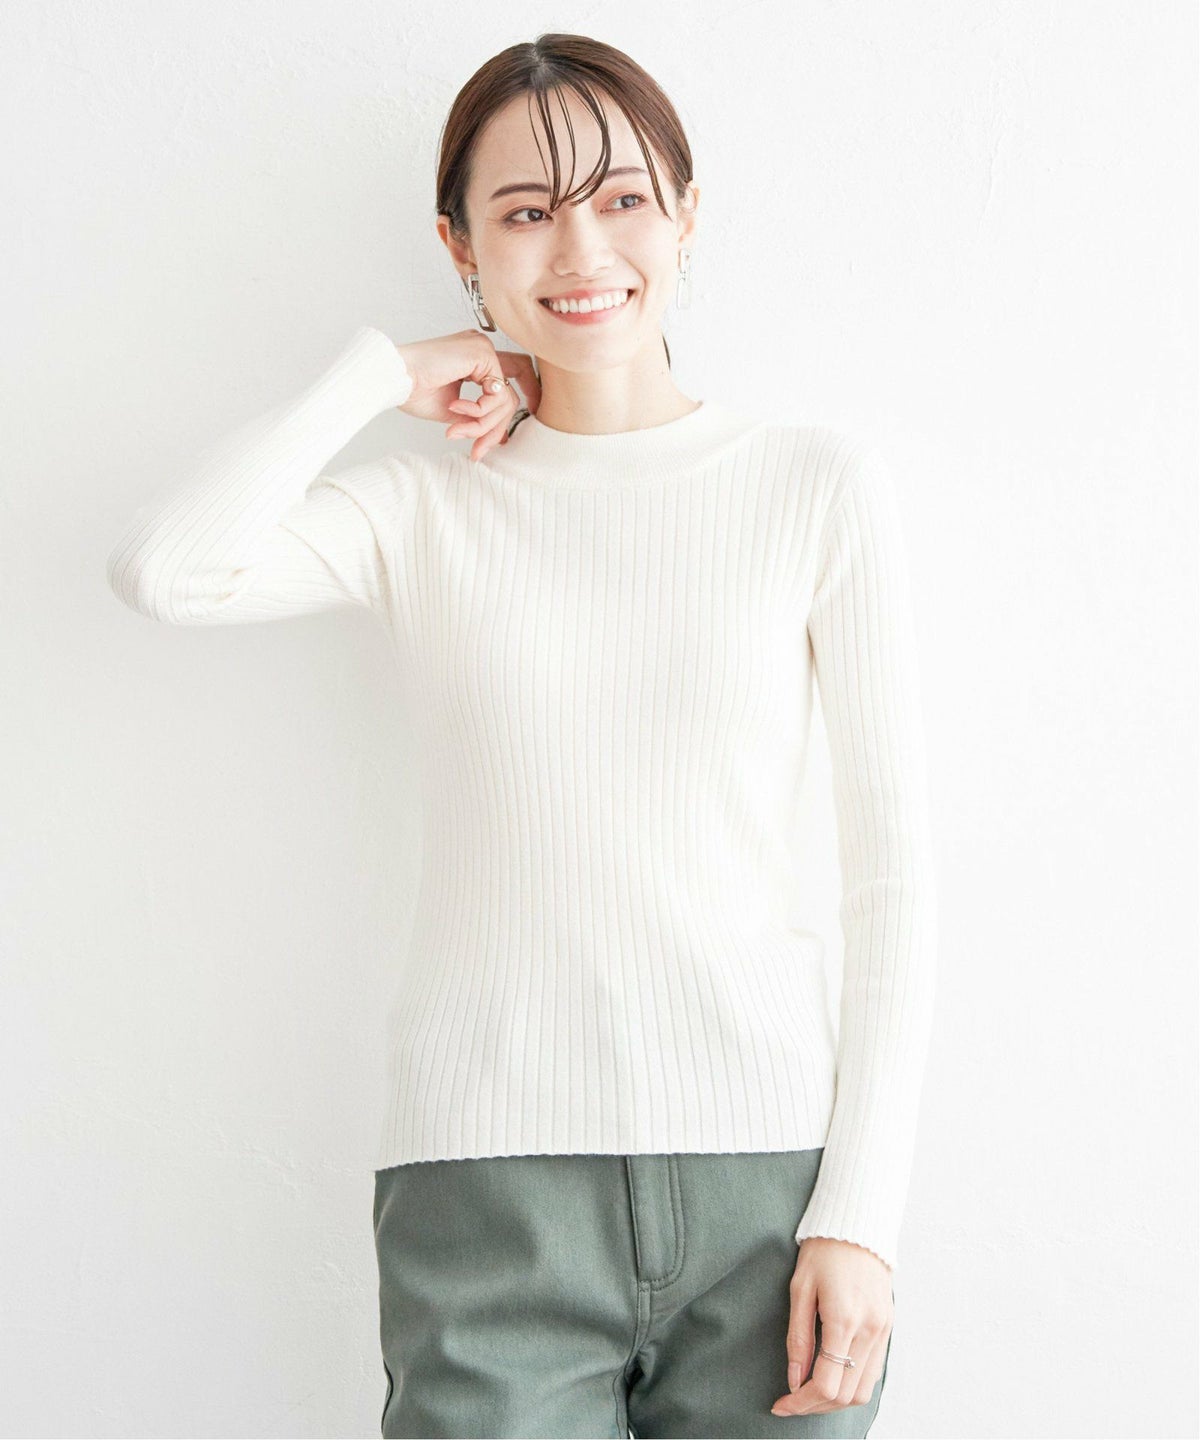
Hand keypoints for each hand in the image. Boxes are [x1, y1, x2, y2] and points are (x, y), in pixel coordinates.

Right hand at [394, 329, 541, 461]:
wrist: (395, 378)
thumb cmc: (414, 390)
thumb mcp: (455, 412)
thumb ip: (478, 417)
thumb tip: (502, 436)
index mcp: (474, 359)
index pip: (508, 382)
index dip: (515, 408)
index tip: (509, 435)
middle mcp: (482, 350)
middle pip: (512, 393)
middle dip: (498, 427)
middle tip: (479, 450)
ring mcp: (483, 348)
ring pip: (506, 399)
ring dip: (483, 424)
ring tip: (457, 429)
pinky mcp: (482, 352)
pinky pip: (497, 394)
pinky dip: (479, 411)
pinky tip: (456, 409)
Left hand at [770, 1237, 893, 1417]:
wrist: (858, 1226)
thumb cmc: (823, 1251)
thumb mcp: (800, 1288)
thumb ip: (798, 1338)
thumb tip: (794, 1380)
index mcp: (844, 1319)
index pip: (825, 1384)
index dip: (801, 1403)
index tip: (780, 1405)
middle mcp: (869, 1331)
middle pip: (844, 1396)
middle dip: (814, 1406)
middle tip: (790, 1402)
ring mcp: (883, 1331)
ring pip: (862, 1392)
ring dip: (834, 1401)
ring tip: (809, 1393)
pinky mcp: (888, 1328)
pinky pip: (873, 1373)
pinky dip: (851, 1385)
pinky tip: (831, 1377)